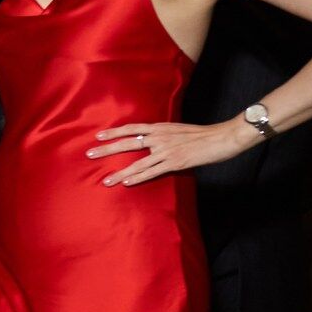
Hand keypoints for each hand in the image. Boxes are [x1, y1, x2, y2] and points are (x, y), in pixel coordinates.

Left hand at [89, 118, 253, 186]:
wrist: (223, 137)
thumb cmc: (203, 134)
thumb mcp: (179, 129)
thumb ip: (163, 134)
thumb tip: (151, 141)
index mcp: (161, 128)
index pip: (132, 128)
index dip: (114, 132)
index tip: (98, 135)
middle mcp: (160, 137)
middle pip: (127, 143)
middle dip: (107, 149)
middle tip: (89, 154)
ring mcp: (166, 150)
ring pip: (137, 163)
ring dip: (119, 173)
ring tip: (104, 180)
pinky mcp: (175, 162)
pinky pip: (152, 172)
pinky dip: (138, 178)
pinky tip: (126, 183)